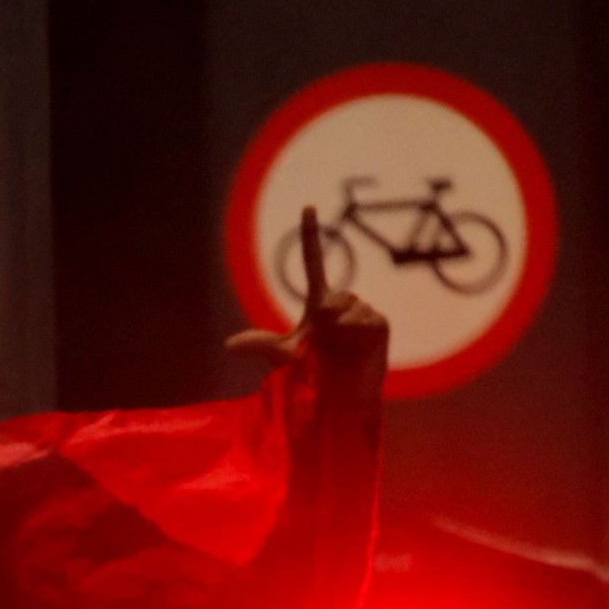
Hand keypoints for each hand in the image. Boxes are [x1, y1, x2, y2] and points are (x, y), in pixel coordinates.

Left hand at [226, 206, 387, 389]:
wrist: (340, 401)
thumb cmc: (313, 377)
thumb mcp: (285, 357)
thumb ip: (261, 345)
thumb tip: (228, 345)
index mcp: (318, 303)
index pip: (313, 262)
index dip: (310, 235)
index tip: (307, 206)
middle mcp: (341, 303)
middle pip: (331, 296)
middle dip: (325, 316)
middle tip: (324, 337)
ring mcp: (362, 312)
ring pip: (349, 305)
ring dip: (340, 327)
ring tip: (340, 345)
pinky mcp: (379, 324)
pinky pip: (366, 317)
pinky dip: (357, 331)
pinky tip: (357, 345)